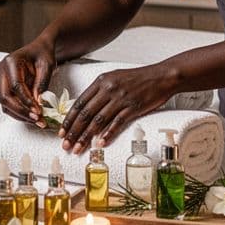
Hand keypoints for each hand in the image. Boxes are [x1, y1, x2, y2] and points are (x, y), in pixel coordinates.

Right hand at [0, 41, 54, 126]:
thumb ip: (42, 84)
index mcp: (11, 62)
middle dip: (22, 111)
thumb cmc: (43, 54)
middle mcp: (2, 71)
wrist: (39, 49)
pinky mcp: (4, 87)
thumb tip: (38, 104)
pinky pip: (8, 104)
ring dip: (21, 115)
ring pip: (5, 104)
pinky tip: (33, 117)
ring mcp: (1, 80)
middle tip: (38, 120)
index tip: (39, 111)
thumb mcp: (47, 66)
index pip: (15, 86)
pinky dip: (20, 113)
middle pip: (5, 97)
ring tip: (38, 122)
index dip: (27, 101)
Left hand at [60, 65, 175, 153]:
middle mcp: (108, 89)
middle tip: (66, 145)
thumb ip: (100, 90)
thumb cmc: (139, 78)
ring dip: (86, 137)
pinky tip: (100, 144)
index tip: (62, 132)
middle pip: (86, 114)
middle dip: (73, 132)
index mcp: (101, 81)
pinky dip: (108, 134)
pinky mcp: (133, 107)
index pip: (79, 103)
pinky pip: (117, 123)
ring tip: (78, 149)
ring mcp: (121, 98)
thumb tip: (85, 107)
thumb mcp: (115, 78)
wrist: (162, 76)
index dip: (69, 119)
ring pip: (98, 121)